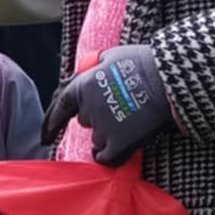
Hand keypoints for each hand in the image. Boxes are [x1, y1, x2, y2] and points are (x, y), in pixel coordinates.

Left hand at [42, 44, 174, 166]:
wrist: (169, 79)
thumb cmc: (144, 62)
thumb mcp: (112, 56)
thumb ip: (95, 68)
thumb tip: (89, 70)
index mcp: (82, 86)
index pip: (60, 108)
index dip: (51, 124)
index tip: (45, 138)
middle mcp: (88, 109)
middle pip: (85, 121)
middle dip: (97, 117)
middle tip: (120, 109)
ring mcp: (103, 128)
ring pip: (98, 139)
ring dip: (109, 135)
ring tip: (131, 121)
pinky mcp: (119, 143)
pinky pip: (106, 158)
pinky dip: (110, 156)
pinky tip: (119, 150)